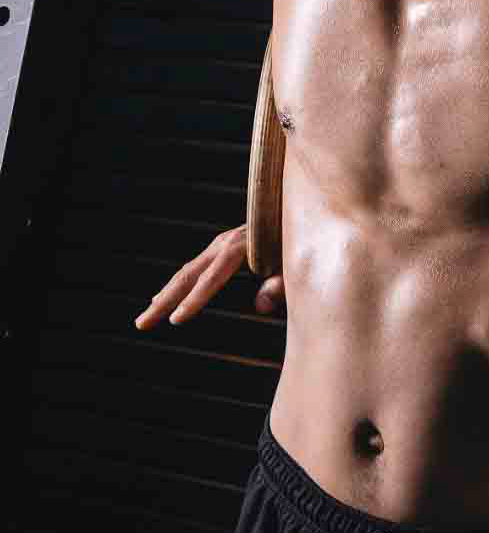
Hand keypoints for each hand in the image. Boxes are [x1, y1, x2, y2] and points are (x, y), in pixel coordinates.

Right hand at [133, 223, 285, 329]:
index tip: (175, 321)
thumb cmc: (301, 240)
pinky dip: (178, 284)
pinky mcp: (222, 245)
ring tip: (147, 316)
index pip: (212, 278)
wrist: (300, 208)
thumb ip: (281, 284)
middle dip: (164, 301)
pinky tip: (165, 295)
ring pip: (187, 271)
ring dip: (165, 294)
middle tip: (142, 324)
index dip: (194, 300)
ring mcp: (221, 243)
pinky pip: (195, 268)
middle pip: (188, 275)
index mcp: (241, 246)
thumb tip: (260, 307)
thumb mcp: (295, 263)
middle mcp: (225, 242)